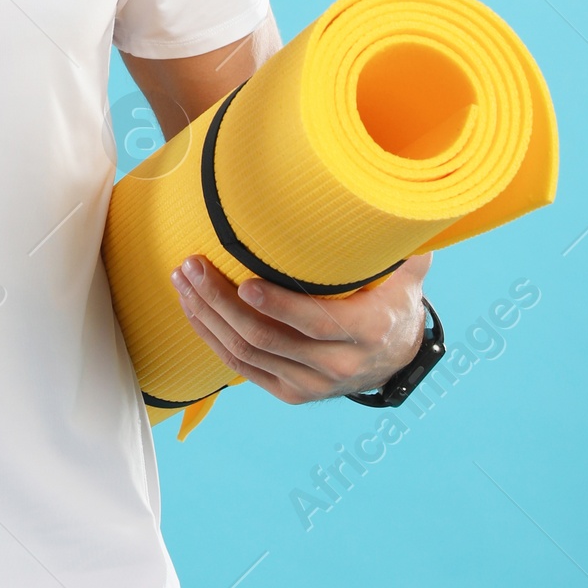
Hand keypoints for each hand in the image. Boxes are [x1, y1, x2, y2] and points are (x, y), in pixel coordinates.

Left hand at [170, 252, 430, 404]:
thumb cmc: (392, 300)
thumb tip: (382, 194)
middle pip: (266, 338)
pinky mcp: (290, 393)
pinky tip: (193, 309)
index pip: (316, 322)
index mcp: (368, 330)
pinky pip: (241, 367)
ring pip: (246, 353)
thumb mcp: (404, 271)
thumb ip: (395, 239)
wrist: (395, 357)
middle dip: (221, 301)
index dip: (278, 305)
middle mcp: (339, 364)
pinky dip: (211, 338)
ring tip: (182, 280)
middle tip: (193, 266)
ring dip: (207, 316)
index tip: (245, 282)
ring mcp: (312, 384)